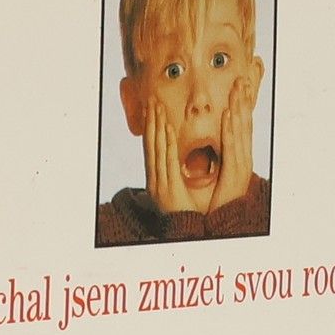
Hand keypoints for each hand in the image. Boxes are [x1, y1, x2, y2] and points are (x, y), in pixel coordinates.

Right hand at [145, 97, 196, 214]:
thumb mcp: (174, 192)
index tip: (151, 111)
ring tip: (158, 108)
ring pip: (157, 150)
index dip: (150, 129)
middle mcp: (154, 180)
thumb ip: (173, 176)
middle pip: (151, 146)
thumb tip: (174, 162)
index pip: (151, 149)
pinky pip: (168, 161)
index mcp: (155, 180)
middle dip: (151, 122)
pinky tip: (168, 129)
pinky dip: (168, 144)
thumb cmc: (182, 214)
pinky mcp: (168, 188)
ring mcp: (159, 183)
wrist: (183, 233)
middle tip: (152, 101)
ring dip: (157, 127)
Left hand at [211, 71, 255, 209]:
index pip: (242, 125)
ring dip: (239, 107)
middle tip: (242, 78)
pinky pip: (232, 146)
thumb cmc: (220, 198)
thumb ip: (220, 155)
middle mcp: (244, 157)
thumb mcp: (221, 171)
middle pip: (245, 123)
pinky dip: (230, 128)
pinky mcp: (235, 172)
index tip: (240, 84)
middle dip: (244, 100)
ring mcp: (242, 163)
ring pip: (241, 130)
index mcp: (240, 156)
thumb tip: (216, 141)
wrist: (224, 220)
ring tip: (237, 88)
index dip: (242, 104)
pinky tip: (228, 114)